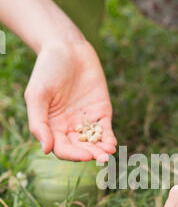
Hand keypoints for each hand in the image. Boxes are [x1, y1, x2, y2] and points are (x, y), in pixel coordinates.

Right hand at [25, 40, 116, 161]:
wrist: (66, 48)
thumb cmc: (47, 70)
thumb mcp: (37, 96)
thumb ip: (39, 123)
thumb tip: (46, 150)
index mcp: (52, 127)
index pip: (62, 149)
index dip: (73, 155)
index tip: (85, 156)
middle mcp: (69, 127)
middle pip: (80, 148)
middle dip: (91, 154)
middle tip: (101, 158)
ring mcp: (86, 121)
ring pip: (94, 142)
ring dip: (102, 149)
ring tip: (108, 153)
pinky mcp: (102, 112)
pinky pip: (105, 130)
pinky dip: (109, 138)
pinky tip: (112, 144)